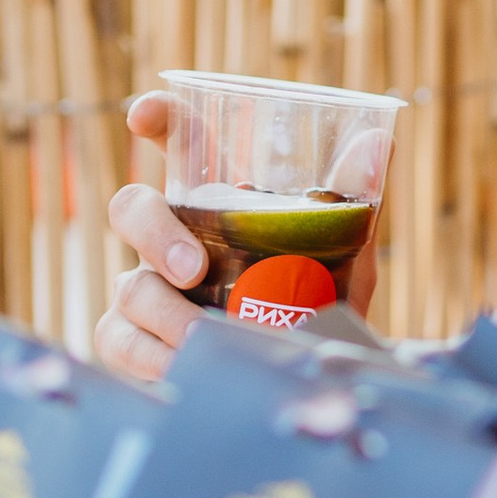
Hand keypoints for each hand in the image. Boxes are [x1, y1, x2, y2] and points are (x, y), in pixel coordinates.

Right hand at [96, 92, 387, 381]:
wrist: (313, 379)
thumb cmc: (319, 304)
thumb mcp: (342, 253)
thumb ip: (351, 200)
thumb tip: (377, 142)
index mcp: (218, 202)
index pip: (180, 146)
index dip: (158, 122)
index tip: (144, 117)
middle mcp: (173, 238)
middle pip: (132, 207)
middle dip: (153, 232)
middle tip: (193, 269)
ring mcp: (148, 289)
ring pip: (129, 285)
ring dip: (166, 312)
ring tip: (205, 336)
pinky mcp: (135, 341)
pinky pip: (119, 340)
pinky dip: (149, 355)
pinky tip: (180, 366)